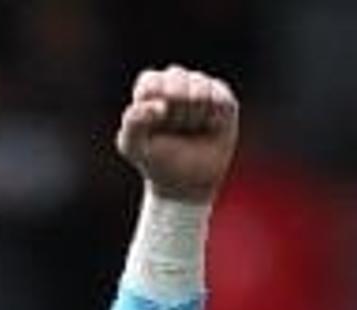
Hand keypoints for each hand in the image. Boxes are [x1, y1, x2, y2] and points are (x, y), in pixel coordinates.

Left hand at [116, 66, 239, 203]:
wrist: (186, 184)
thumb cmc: (156, 161)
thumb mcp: (133, 147)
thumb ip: (132, 123)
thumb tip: (155, 105)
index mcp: (150, 90)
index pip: (151, 82)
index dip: (155, 101)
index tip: (159, 119)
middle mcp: (175, 83)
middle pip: (176, 80)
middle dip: (175, 111)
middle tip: (176, 129)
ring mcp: (201, 89)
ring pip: (200, 87)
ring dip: (195, 114)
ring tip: (192, 129)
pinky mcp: (223, 99)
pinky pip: (221, 97)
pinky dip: (214, 116)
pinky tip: (210, 127)